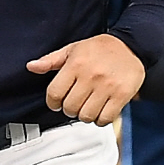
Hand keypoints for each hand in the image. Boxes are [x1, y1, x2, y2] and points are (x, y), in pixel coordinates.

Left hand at [26, 33, 144, 124]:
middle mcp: (91, 75)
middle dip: (70, 109)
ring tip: (88, 106)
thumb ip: (51, 60)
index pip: (55, 93)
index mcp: (76, 64)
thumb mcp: (73, 49)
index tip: (57, 102)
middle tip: (75, 103)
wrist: (132, 45)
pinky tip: (101, 111)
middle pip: (70, 108)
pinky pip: (105, 118)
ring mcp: (107, 86)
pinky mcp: (122, 95)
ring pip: (86, 116)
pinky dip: (100, 119)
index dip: (53, 102)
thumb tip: (31, 67)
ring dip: (85, 115)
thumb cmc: (100, 49)